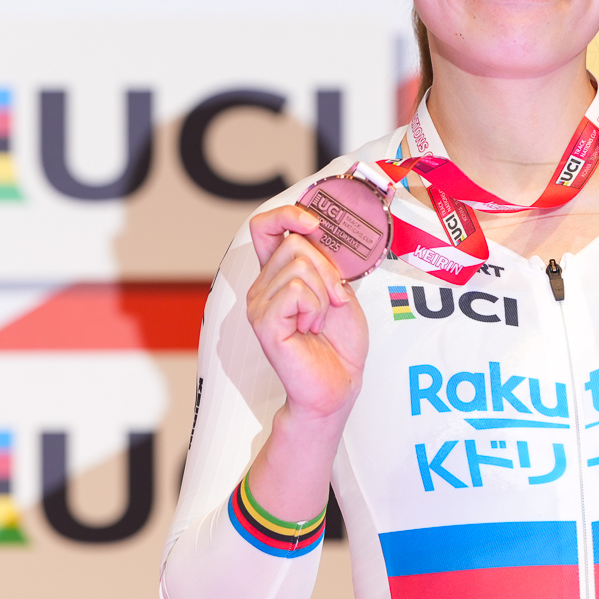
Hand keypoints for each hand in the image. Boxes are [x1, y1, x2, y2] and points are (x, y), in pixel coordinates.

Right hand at [246, 205, 368, 424]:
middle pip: (294, 243)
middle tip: (332, 300)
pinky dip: (315, 308)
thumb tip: (321, 233)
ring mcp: (259, 304)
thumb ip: (325, 262)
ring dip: (323, 294)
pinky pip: (296, 290)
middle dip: (327, 269)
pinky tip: (310, 329)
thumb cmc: (338, 343)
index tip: (313, 223)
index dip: (287, 214)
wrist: (338, 384)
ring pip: (299, 265)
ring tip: (318, 321)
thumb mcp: (339, 290)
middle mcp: (262, 287)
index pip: (265, 227)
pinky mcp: (265, 322)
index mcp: (278, 276)